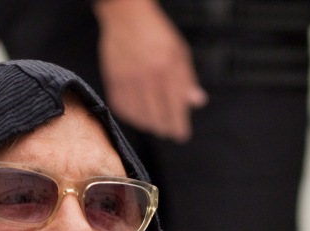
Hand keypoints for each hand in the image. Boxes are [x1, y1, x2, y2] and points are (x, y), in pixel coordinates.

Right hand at [95, 0, 207, 141]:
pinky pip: (121, 108)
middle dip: (165, 128)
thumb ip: (187, 79)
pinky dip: (130, 116)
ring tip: (154, 123)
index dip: (179, 126)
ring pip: (139, 117)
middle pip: (157, 118)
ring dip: (148, 124)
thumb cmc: (156, 33)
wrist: (126, 16)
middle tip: (168, 131)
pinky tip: (137, 114)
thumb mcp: (179, 52)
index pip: (176, 108)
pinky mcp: (113, 80)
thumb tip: (197, 102)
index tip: (181, 135)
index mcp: (167, 69)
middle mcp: (147, 77)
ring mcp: (128, 80)